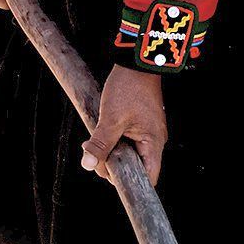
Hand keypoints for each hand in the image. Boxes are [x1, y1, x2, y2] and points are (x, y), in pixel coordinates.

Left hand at [82, 64, 166, 185]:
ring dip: (111, 150)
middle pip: (135, 168)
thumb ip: (100, 144)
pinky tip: (104, 130)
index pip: (148, 178)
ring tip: (98, 137)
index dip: (129, 182)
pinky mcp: (141, 124)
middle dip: (113, 163)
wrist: (136, 61)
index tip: (108, 173)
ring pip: (129, 154)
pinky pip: (127, 141)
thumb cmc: (128, 88)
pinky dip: (114, 140)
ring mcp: (148, 132)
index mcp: (153, 143)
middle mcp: (154, 141)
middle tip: (95, 151)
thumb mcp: (110, 119)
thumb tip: (88, 165)